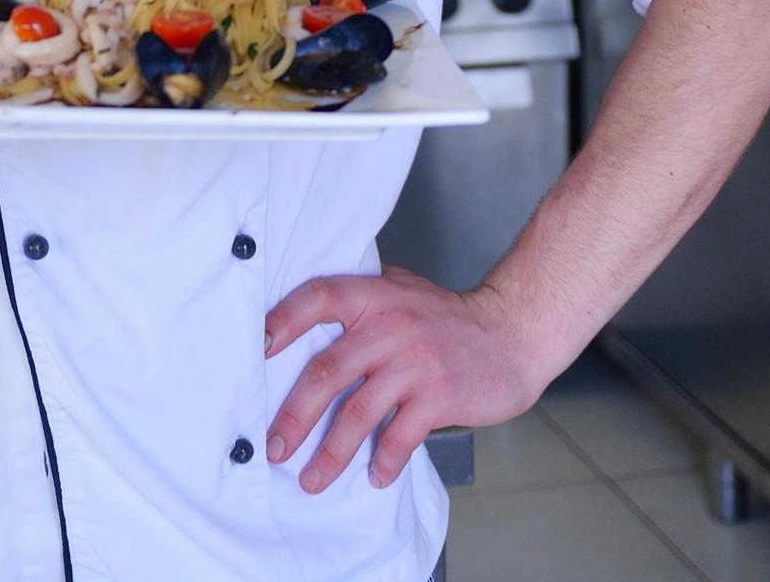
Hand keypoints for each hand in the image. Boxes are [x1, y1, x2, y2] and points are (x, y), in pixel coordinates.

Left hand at [263, 269, 550, 494]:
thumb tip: (299, 319)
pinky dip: (384, 461)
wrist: (514, 332)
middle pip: (327, 371)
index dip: (283, 320)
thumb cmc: (449, 316)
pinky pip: (401, 436)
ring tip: (311, 479)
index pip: (318, 298)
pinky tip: (374, 477)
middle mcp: (390, 327)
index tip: (255, 351)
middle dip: (294, 416)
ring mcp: (415, 363)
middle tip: (274, 448)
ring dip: (331, 453)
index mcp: (374, 297)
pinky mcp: (440, 396)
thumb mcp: (401, 290)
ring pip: (358, 413)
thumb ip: (360, 301)